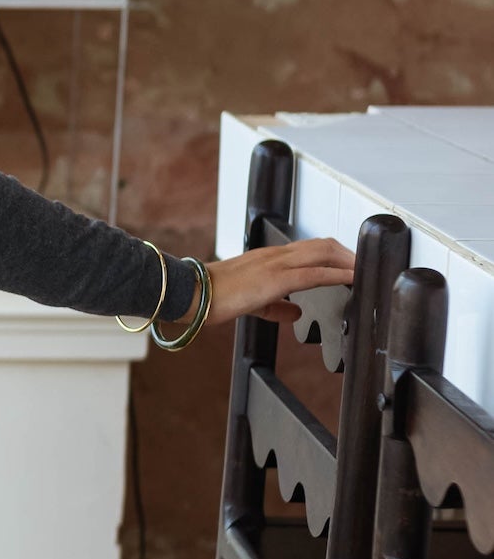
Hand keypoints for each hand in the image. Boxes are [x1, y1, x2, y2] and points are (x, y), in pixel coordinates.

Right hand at [167, 238, 355, 333]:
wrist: (193, 293)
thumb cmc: (215, 297)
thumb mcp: (252, 303)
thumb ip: (276, 307)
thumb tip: (295, 313)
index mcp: (269, 258)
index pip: (309, 248)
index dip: (333, 253)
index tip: (349, 264)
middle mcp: (276, 254)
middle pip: (322, 245)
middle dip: (347, 254)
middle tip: (365, 266)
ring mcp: (277, 264)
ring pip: (323, 253)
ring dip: (347, 261)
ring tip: (365, 271)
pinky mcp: (276, 279)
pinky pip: (314, 273)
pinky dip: (338, 274)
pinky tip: (352, 279)